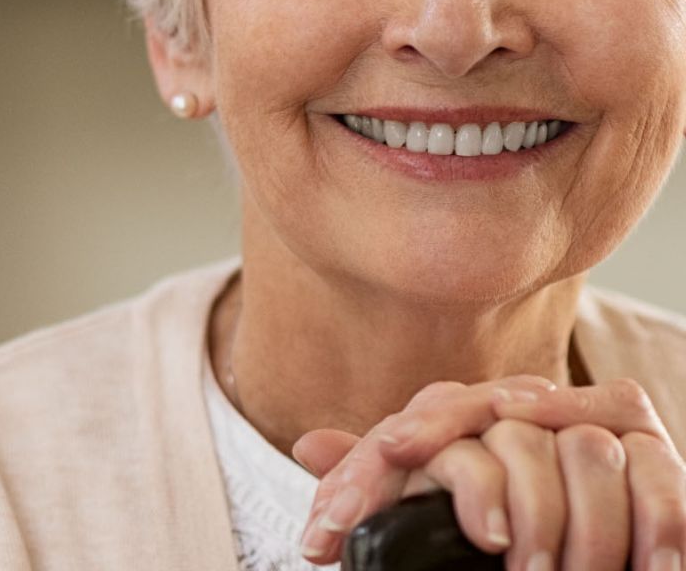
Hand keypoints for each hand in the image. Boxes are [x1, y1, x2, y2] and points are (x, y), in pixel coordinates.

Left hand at [295, 378, 685, 569]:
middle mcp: (532, 401)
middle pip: (501, 418)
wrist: (597, 526)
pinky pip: (652, 470)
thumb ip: (381, 475)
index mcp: (478, 408)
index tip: (382, 467)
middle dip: (487, 483)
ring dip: (568, 522)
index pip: (438, 409)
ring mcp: (595, 416)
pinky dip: (653, 520)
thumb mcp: (440, 494)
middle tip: (484, 544)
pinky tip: (646, 566)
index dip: (411, 436)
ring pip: (579, 449)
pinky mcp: (649, 442)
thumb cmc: (510, 511)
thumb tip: (305, 445)